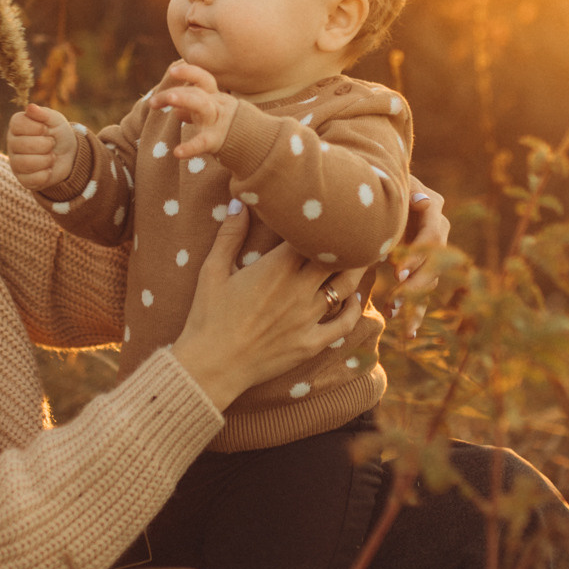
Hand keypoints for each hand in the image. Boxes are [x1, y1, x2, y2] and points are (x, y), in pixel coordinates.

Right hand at [7, 103, 78, 191]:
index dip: (37, 128)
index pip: (17, 125)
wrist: (69, 154)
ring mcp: (15, 162)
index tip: (46, 129)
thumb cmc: (58, 133)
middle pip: (22, 145)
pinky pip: (31, 180)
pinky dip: (46, 175)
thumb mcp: (55, 120)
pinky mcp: (23, 179)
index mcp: (16, 126)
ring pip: (26, 163)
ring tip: (51, 156)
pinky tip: (49, 169)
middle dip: (45, 144)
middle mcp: (12, 143)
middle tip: (51, 143)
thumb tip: (30, 107)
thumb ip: (43, 113)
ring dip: (46, 160)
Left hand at [152, 62, 236, 158]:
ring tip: (170, 100)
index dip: (189, 72)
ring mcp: (218, 122)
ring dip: (184, 99)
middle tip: (152, 102)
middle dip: (176, 94)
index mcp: (216, 98)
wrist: (260, 144)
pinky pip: (203, 142)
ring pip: (201, 106)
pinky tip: (177, 153)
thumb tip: (177, 113)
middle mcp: (217, 106)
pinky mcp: (218, 140)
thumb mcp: (214, 117)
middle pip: (196, 92)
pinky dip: (190, 148)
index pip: (203, 79)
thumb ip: (195, 113)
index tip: (172, 71)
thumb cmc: (234, 130)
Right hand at [169, 206, 353, 409]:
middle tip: (354, 229)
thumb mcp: (212, 271)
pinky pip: (344, 324)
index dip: (323, 221)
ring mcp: (308, 318)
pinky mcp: (311, 343)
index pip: (313, 234)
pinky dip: (353, 308)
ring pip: (346, 286)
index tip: (327, 212)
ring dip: (356, 269)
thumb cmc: (207, 317)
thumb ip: (229, 235)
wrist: (210, 366)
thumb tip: (240, 201)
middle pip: (338, 256)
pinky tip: (353, 299)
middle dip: (347, 241)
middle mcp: (299, 289)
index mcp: (277, 267)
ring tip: (361, 256)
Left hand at [391, 183, 449, 332]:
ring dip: (415, 301)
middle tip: (395, 300)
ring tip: (396, 316)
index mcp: (433, 207)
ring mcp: (434, 248)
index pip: (431, 236)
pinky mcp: (424, 264)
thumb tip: (421, 201)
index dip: (416, 256)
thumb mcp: (388, 184)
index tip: (396, 273)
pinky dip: (415, 310)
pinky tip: (407, 332)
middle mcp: (439, 228)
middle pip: (435, 262)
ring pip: (431, 280)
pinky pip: (424, 290)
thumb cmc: (380, 183)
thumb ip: (400, 195)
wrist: (380, 188)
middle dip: (415, 283)